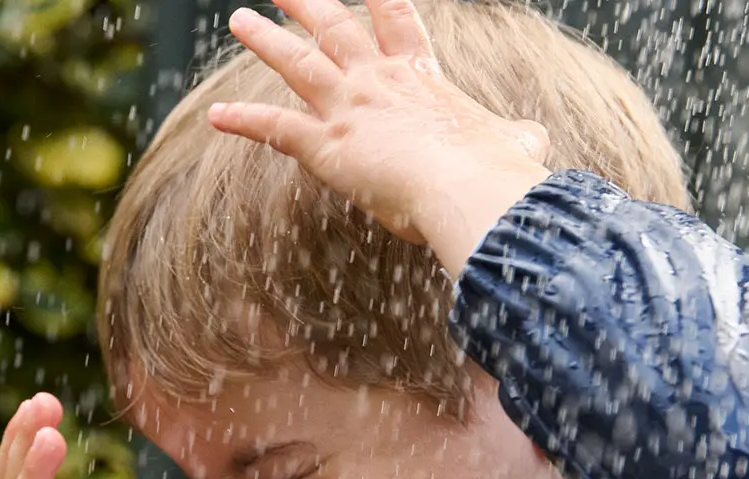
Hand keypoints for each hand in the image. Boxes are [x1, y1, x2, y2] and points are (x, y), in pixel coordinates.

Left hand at [207, 0, 555, 278]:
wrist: (469, 189)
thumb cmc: (496, 171)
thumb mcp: (516, 143)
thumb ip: (517, 135)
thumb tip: (532, 139)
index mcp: (423, 76)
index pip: (397, 18)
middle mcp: (379, 80)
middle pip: (336, 26)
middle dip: (307, 2)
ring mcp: (349, 107)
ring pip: (296, 62)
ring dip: (265, 40)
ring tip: (239, 19)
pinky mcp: (325, 144)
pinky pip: (274, 127)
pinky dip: (243, 120)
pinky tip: (217, 116)